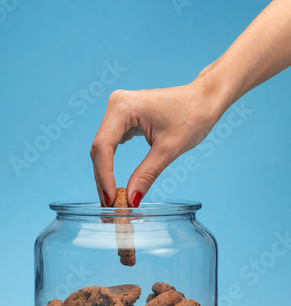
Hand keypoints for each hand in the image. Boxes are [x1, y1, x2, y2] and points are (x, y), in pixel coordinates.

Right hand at [90, 74, 224, 206]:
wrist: (205, 100)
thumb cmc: (192, 116)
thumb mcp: (169, 149)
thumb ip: (146, 175)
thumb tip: (130, 201)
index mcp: (123, 106)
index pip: (103, 146)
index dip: (104, 176)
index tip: (112, 200)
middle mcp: (116, 105)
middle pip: (99, 149)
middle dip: (103, 179)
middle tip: (110, 206)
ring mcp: (118, 111)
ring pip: (103, 149)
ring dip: (106, 175)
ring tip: (113, 199)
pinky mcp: (123, 119)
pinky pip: (111, 145)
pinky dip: (112, 165)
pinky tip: (116, 183)